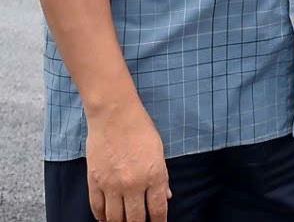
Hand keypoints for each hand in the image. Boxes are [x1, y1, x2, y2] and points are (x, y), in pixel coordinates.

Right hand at [84, 104, 169, 221]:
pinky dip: (101, 217)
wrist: (114, 115)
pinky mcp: (95, 182)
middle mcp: (134, 184)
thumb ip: (162, 178)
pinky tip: (106, 219)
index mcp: (154, 176)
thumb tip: (165, 197)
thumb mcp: (159, 152)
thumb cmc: (140, 129)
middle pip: (135, 219)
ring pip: (114, 218)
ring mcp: (112, 185)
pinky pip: (97, 207)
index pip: (157, 210)